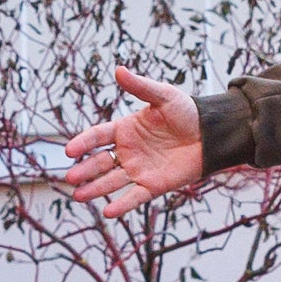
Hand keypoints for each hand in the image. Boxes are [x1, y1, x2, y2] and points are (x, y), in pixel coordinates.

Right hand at [59, 67, 205, 216]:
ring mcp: (138, 169)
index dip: (83, 142)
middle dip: (85, 170)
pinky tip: (108, 211)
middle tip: (70, 177)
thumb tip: (119, 70)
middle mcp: (127, 151)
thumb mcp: (163, 96)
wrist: (211, 134)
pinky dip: (122, 205)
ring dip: (95, 189)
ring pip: (112, 181)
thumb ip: (140, 87)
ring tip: (78, 195)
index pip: (98, 136)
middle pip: (100, 162)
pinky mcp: (153, 185)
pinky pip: (135, 196)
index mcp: (125, 129)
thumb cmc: (187, 112)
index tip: (69, 150)